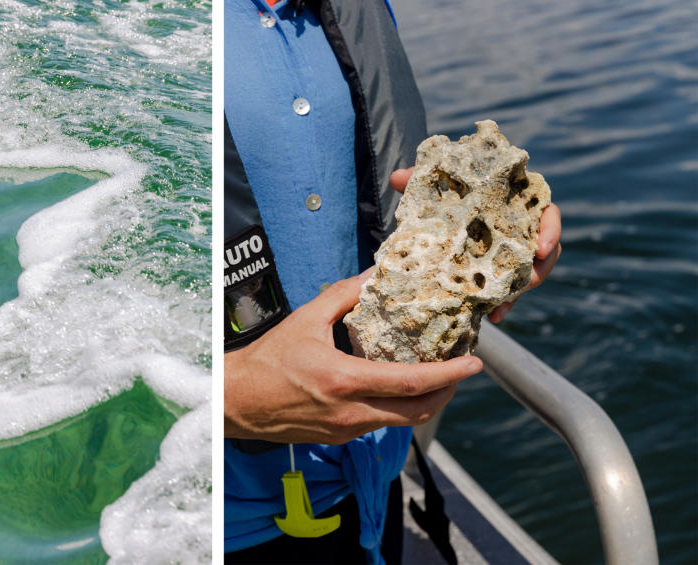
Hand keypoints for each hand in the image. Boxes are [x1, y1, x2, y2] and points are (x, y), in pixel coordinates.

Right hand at [224, 269, 483, 444]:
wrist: (238, 402)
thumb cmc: (267, 361)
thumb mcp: (305, 320)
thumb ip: (343, 295)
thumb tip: (372, 275)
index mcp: (344, 381)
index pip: (411, 382)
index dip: (448, 375)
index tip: (473, 364)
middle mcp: (351, 412)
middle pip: (419, 411)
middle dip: (447, 391)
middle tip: (461, 370)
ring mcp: (347, 428)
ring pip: (403, 421)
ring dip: (425, 400)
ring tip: (436, 376)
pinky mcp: (341, 435)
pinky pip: (381, 422)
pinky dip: (399, 406)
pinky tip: (398, 386)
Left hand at [390, 167, 561, 322]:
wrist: (434, 216)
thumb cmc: (442, 194)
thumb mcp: (433, 188)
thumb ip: (418, 180)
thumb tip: (397, 176)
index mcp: (515, 203)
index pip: (547, 214)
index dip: (550, 231)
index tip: (539, 249)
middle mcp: (520, 228)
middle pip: (546, 251)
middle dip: (538, 271)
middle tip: (525, 285)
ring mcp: (512, 253)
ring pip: (529, 274)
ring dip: (517, 293)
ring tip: (498, 309)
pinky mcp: (500, 272)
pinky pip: (509, 289)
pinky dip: (501, 303)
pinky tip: (489, 316)